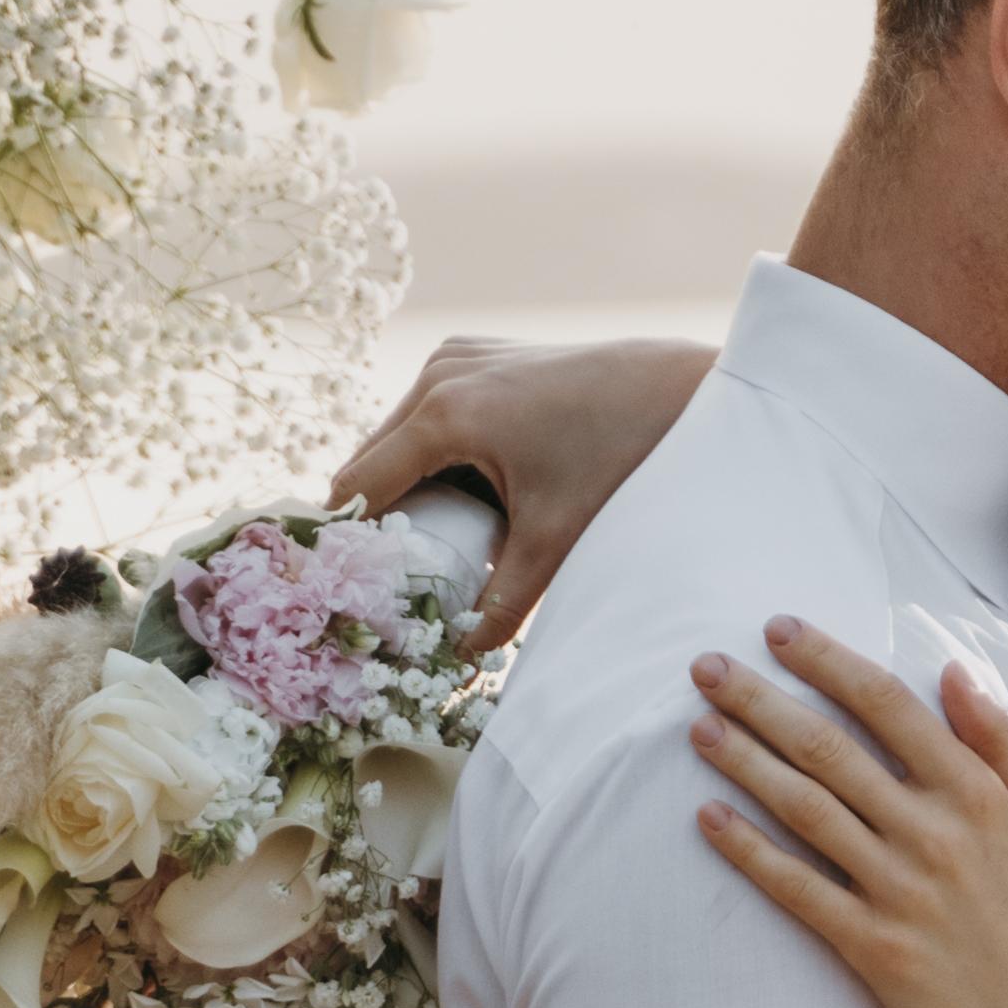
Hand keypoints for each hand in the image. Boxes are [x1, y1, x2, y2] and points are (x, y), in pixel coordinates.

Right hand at [324, 331, 712, 642]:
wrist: (670, 389)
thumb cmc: (615, 458)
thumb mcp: (554, 539)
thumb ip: (502, 603)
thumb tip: (463, 656)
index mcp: (445, 414)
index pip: (361, 482)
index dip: (345, 534)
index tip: (337, 578)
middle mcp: (439, 374)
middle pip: (371, 455)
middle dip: (371, 512)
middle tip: (375, 571)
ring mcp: (455, 355)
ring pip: (397, 431)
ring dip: (398, 480)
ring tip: (411, 538)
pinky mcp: (473, 351)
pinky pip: (427, 408)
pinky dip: (428, 448)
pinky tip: (448, 493)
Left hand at [690, 618, 1007, 1007]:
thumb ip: (1004, 742)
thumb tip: (954, 673)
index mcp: (974, 793)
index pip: (887, 705)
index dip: (827, 661)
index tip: (779, 632)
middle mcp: (931, 833)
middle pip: (828, 749)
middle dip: (760, 701)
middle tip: (706, 668)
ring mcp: (898, 890)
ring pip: (804, 809)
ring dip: (743, 762)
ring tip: (698, 728)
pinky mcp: (872, 946)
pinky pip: (798, 888)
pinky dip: (749, 851)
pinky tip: (709, 817)